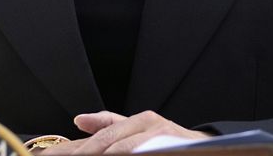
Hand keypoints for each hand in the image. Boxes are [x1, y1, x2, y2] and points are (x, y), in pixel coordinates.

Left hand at [43, 110, 209, 153]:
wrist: (205, 149)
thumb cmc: (167, 143)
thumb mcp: (138, 132)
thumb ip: (109, 125)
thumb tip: (79, 120)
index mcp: (132, 123)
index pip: (92, 140)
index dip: (67, 150)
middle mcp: (144, 125)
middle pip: (103, 143)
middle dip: (77, 153)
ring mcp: (156, 136)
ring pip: (120, 149)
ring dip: (98, 153)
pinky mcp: (168, 144)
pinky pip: (138, 152)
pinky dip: (123, 153)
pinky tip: (110, 155)